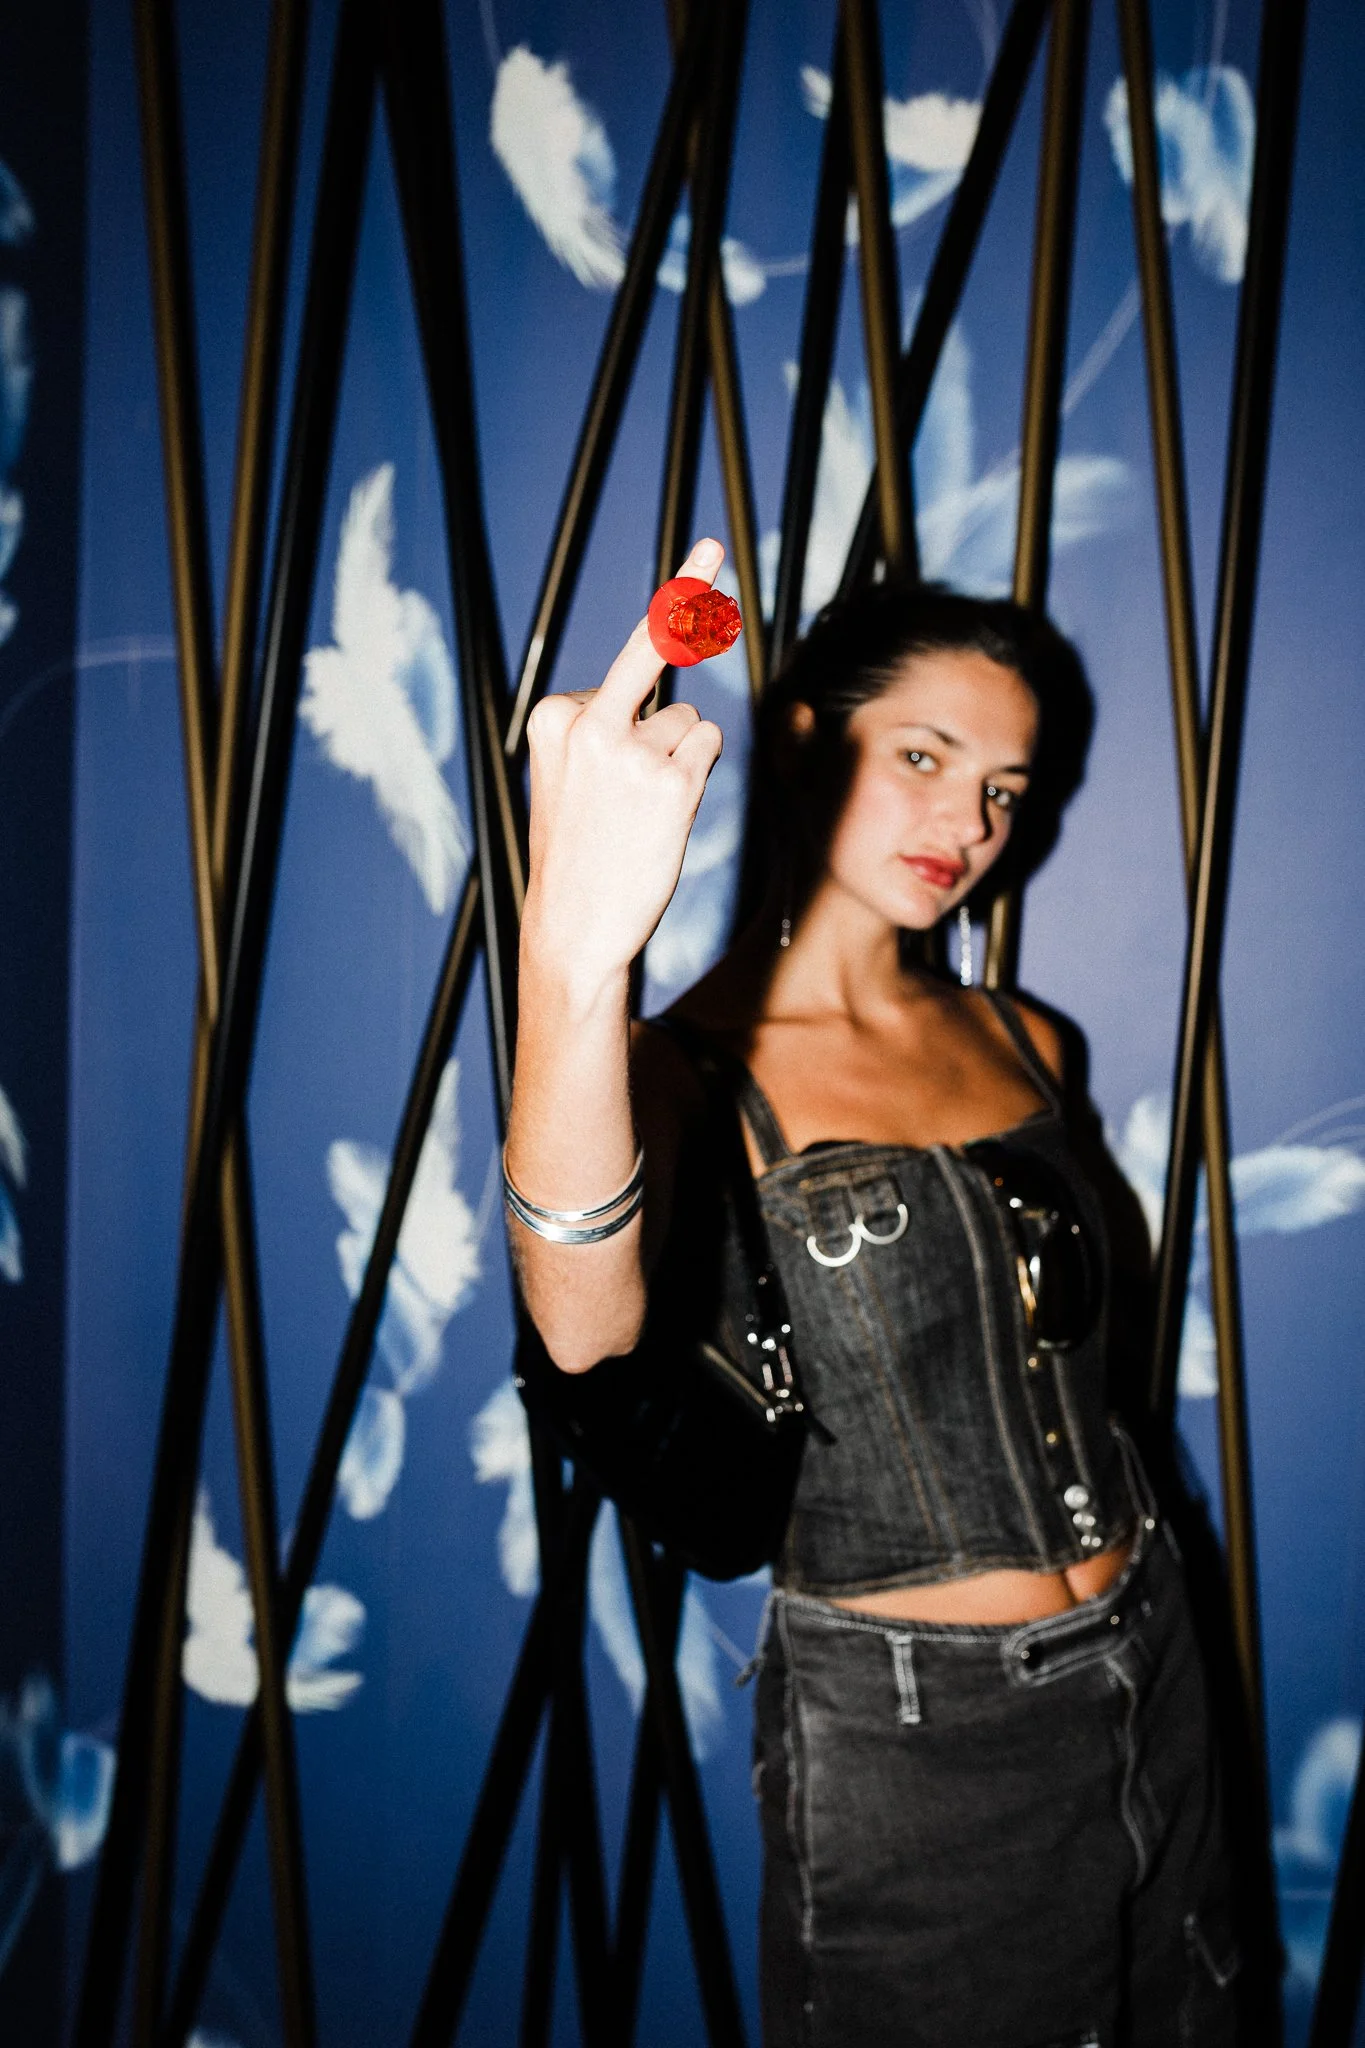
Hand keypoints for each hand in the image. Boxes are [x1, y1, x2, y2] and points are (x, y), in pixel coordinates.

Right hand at [521, 539, 726, 994]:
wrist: (572, 928)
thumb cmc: (578, 852)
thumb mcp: (569, 777)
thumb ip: (605, 730)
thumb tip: (674, 708)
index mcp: (554, 716)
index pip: (629, 663)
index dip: (664, 637)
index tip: (706, 549)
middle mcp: (590, 722)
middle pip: (655, 654)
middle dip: (684, 596)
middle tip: (712, 544)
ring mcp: (632, 751)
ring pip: (690, 720)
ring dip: (682, 758)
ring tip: (644, 810)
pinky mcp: (671, 782)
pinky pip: (708, 747)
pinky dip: (699, 775)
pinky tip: (665, 815)